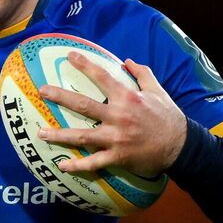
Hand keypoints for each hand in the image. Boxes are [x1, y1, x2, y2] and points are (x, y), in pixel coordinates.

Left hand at [37, 52, 186, 178]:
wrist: (181, 146)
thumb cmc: (168, 117)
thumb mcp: (158, 91)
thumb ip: (142, 74)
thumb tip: (126, 61)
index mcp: (128, 98)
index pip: (103, 77)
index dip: (85, 65)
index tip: (70, 56)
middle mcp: (119, 117)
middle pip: (84, 105)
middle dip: (61, 97)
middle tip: (42, 91)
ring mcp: (116, 138)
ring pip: (82, 136)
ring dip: (59, 135)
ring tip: (40, 132)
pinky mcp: (118, 157)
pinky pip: (94, 162)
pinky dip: (78, 166)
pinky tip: (62, 165)